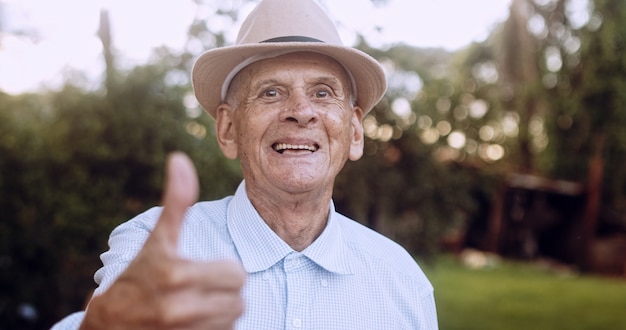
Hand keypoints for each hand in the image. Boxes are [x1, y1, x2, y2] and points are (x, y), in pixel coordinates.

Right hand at [81, 152, 245, 329]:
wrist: (109, 328)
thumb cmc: (137, 278)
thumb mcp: (156, 240)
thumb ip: (175, 203)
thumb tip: (179, 159)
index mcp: (176, 275)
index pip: (237, 274)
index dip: (225, 270)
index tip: (204, 269)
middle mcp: (180, 308)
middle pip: (239, 299)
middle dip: (226, 291)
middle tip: (203, 287)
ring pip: (233, 319)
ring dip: (222, 312)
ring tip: (197, 305)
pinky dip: (216, 329)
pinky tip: (195, 323)